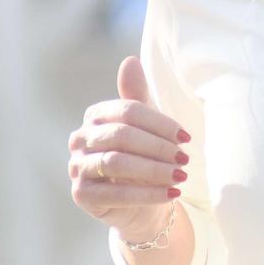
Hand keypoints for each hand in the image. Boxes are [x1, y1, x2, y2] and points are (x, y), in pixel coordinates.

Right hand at [68, 55, 190, 240]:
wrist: (139, 204)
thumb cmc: (144, 158)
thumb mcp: (146, 127)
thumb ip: (138, 97)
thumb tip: (130, 61)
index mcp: (96, 115)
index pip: (128, 111)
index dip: (160, 123)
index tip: (186, 138)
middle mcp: (80, 138)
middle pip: (122, 135)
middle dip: (158, 148)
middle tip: (185, 159)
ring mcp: (76, 166)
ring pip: (116, 162)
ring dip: (154, 170)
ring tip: (181, 176)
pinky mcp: (81, 194)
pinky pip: (115, 193)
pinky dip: (147, 193)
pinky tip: (171, 194)